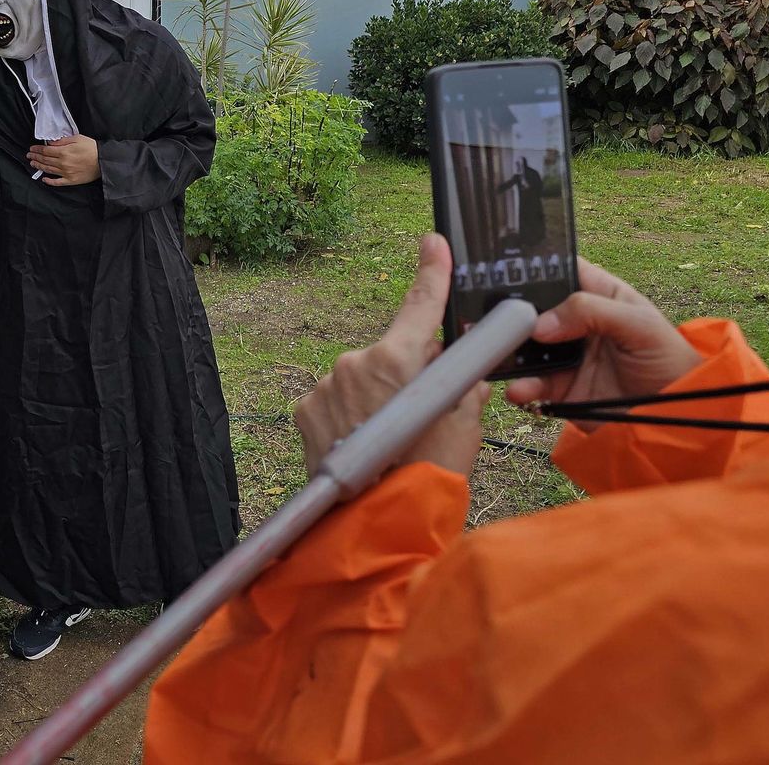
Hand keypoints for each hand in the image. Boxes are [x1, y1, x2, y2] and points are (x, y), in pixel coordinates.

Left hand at [28, 135, 99, 186]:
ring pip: (49, 170)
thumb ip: (62, 141)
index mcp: (63, 152)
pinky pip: (57, 182)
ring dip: (39, 167)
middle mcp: (63, 163)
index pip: (45, 151)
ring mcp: (66, 173)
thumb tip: (50, 143)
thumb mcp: (77, 138)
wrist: (103, 161)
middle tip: (29, 156)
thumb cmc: (92, 148)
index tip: (32, 149)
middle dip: (35, 157)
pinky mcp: (71, 180)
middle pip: (45, 160)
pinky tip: (44, 179)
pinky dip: (49, 181)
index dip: (37, 150)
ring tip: (33, 164)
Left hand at [296, 234, 490, 477]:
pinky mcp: (305, 409)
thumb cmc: (426, 476)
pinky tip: (362, 443)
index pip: (420, 304)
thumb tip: (461, 367)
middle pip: (391, 353)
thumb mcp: (463, 425)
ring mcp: (324, 386)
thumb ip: (462, 384)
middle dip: (408, 372)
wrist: (375, 524)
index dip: (431, 271)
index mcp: (397, 359)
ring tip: (389, 441)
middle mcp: (353, 362)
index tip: (433, 243)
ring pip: (361, 379)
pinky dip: (349, 415)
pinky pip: (334, 400)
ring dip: (375, 398)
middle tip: (421, 413)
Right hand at [505, 259, 702, 430]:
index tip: (505, 269)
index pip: (562, 271)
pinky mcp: (561, 389)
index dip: (537, 267)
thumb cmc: (669, 361)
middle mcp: (576, 323)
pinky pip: (532, 385)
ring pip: (526, 348)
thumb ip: (592, 312)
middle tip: (490, 316)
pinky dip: (522, 387)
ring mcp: (566, 356)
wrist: (676, 417)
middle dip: (510, 313)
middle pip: (533, 310)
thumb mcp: (640, 325)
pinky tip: (520, 390)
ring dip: (509, 351)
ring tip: (498, 355)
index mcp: (599, 297)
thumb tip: (540, 323)